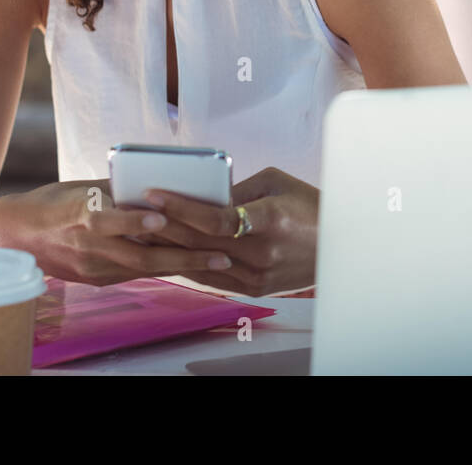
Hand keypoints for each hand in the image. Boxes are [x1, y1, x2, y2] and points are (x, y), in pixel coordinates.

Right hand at [0, 179, 234, 285]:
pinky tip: (190, 267)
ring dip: (183, 267)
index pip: (121, 220)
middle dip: (186, 256)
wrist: (12, 236)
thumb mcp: (84, 188)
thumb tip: (160, 183)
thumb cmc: (52, 202)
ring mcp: (93, 267)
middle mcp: (90, 245)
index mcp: (84, 214)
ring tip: (218, 265)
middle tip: (222, 255)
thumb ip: (119, 190)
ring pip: (145, 268)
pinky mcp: (94, 279)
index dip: (148, 223)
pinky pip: (135, 274)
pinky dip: (164, 269)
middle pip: (144, 254)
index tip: (179, 219)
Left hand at [143, 167, 318, 296]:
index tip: (153, 194)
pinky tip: (166, 252)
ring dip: (168, 247)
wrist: (339, 246)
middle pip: (200, 241)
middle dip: (163, 226)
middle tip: (132, 211)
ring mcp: (257, 275)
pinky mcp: (254, 288)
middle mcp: (261, 252)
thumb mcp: (276, 183)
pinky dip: (188, 263)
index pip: (216, 218)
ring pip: (201, 262)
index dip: (181, 207)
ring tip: (139, 232)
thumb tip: (201, 195)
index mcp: (271, 220)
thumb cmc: (309, 205)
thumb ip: (237, 190)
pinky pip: (211, 277)